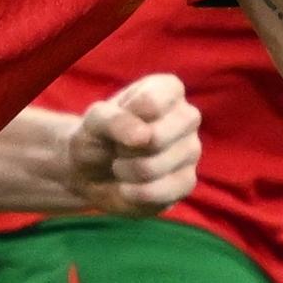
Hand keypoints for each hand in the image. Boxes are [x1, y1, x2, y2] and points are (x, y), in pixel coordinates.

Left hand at [67, 74, 201, 215]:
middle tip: (118, 146)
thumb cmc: (97, 136)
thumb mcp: (95, 120)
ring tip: (122, 165)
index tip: (115, 118)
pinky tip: (128, 186)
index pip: (151, 102)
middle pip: (156, 137)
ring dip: (126, 171)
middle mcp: (187, 116)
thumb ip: (115, 119)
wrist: (91, 173)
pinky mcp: (188, 182)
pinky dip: (135, 193)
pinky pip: (163, 192)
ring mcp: (191, 150)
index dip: (125, 117)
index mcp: (168, 89)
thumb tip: (145, 137)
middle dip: (124, 148)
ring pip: (155, 167)